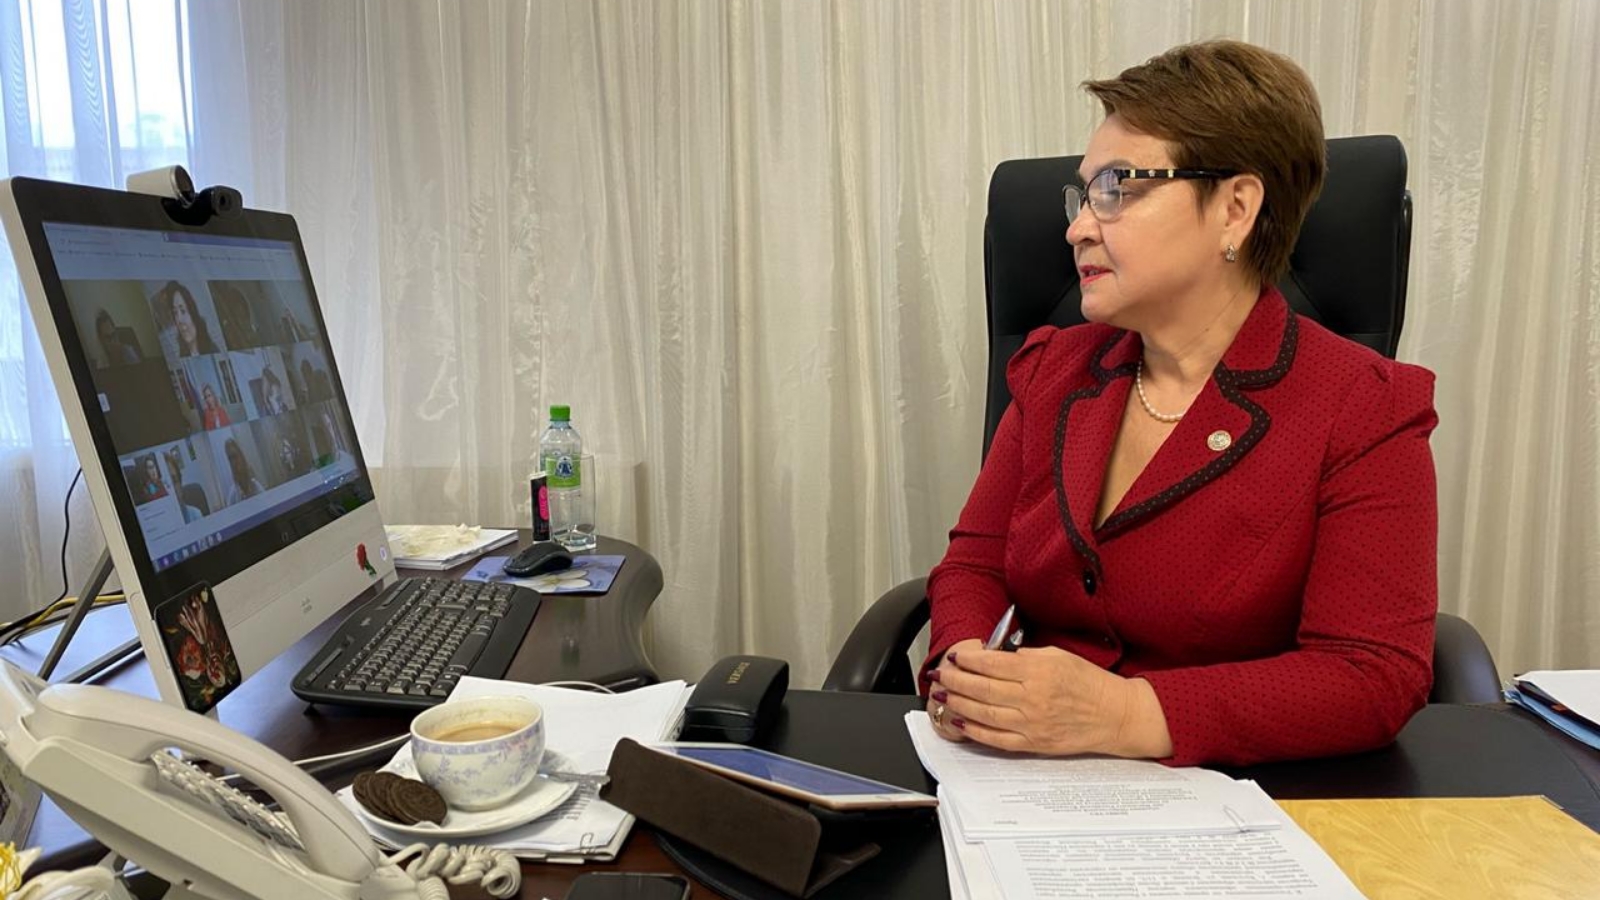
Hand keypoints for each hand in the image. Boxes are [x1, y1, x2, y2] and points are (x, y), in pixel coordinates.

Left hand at [930, 646, 1169, 756]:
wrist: (1114, 714)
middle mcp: (1032, 698)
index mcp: (1038, 671)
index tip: (956, 656)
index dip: (968, 660)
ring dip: (958, 704)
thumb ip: (1025, 656)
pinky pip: (996, 738)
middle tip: (940, 676)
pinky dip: (975, 731)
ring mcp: (1031, 724)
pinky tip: (960, 722)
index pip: (992, 664)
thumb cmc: (1088, 682)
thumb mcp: (1058, 655)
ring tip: (942, 697)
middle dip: (955, 681)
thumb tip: (995, 657)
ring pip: (983, 714)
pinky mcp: (1034, 744)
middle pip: (982, 689)